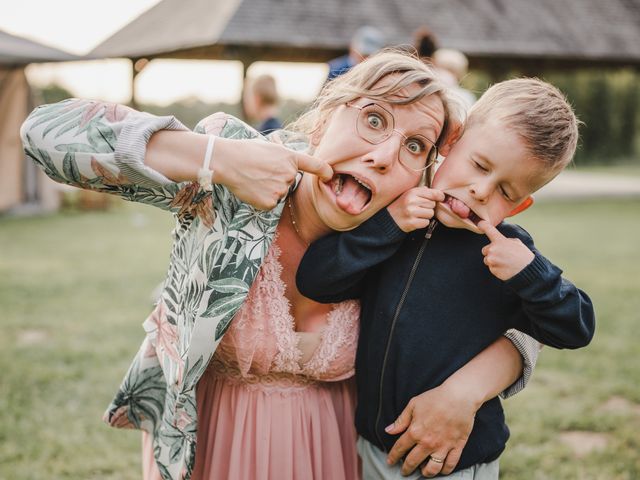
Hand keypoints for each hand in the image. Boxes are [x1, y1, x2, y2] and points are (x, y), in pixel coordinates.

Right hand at [214, 137, 332, 209]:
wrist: (228, 161)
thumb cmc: (245, 151)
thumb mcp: (269, 146)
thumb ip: (282, 156)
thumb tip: (287, 162)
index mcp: (290, 157)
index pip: (315, 165)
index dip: (325, 171)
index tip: (329, 175)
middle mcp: (289, 174)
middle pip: (289, 182)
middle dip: (278, 179)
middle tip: (260, 171)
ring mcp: (280, 189)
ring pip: (279, 193)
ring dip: (269, 189)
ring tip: (253, 178)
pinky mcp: (270, 202)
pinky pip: (269, 204)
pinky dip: (261, 199)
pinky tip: (252, 189)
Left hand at [385, 382, 476, 476]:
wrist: (459, 396)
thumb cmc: (435, 398)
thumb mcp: (413, 405)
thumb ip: (401, 420)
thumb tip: (389, 430)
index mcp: (415, 431)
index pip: (400, 448)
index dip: (393, 457)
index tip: (390, 461)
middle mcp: (427, 442)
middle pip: (413, 462)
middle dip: (407, 469)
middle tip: (404, 471)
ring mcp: (443, 447)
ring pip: (432, 469)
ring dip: (425, 473)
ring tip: (422, 470)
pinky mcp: (457, 447)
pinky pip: (450, 465)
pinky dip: (444, 471)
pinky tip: (440, 469)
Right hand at [386, 187, 444, 231]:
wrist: (390, 218)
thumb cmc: (402, 205)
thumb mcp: (409, 194)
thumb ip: (422, 191)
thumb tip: (437, 192)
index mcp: (412, 192)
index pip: (433, 193)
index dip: (439, 196)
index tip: (440, 198)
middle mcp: (412, 201)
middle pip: (433, 204)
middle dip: (429, 207)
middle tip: (420, 208)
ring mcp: (411, 212)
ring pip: (430, 214)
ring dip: (426, 215)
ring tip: (418, 214)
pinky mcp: (412, 222)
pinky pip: (426, 222)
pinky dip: (423, 222)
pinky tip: (416, 220)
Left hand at [478, 221, 534, 280]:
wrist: (528, 270)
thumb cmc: (523, 255)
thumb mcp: (516, 242)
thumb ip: (505, 241)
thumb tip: (500, 243)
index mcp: (499, 240)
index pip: (488, 230)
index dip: (483, 225)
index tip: (480, 223)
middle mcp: (493, 249)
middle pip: (485, 250)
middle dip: (491, 252)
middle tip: (502, 255)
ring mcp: (492, 260)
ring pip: (487, 260)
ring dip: (493, 261)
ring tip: (505, 262)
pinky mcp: (493, 270)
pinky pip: (492, 268)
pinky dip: (497, 269)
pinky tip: (505, 268)